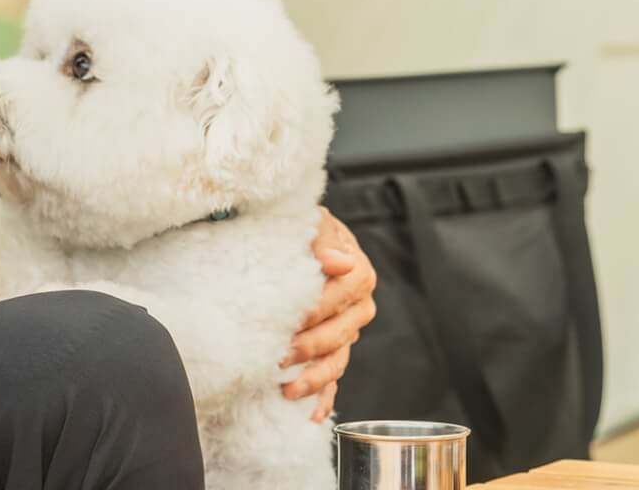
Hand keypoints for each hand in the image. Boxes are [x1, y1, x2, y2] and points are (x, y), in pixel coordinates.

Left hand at [282, 208, 376, 421]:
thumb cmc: (299, 230)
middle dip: (310, 346)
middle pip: (341, 331)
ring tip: (288, 390)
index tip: (295, 317)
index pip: (348, 290)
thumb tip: (338, 263)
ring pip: (337, 359)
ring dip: (314, 378)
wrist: (293, 241)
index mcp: (357, 271)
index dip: (322, 305)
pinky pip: (332, 378)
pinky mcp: (333, 350)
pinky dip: (322, 397)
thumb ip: (322, 239)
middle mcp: (358, 305)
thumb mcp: (309, 223)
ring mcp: (347, 331)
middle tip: (280, 356)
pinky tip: (310, 414)